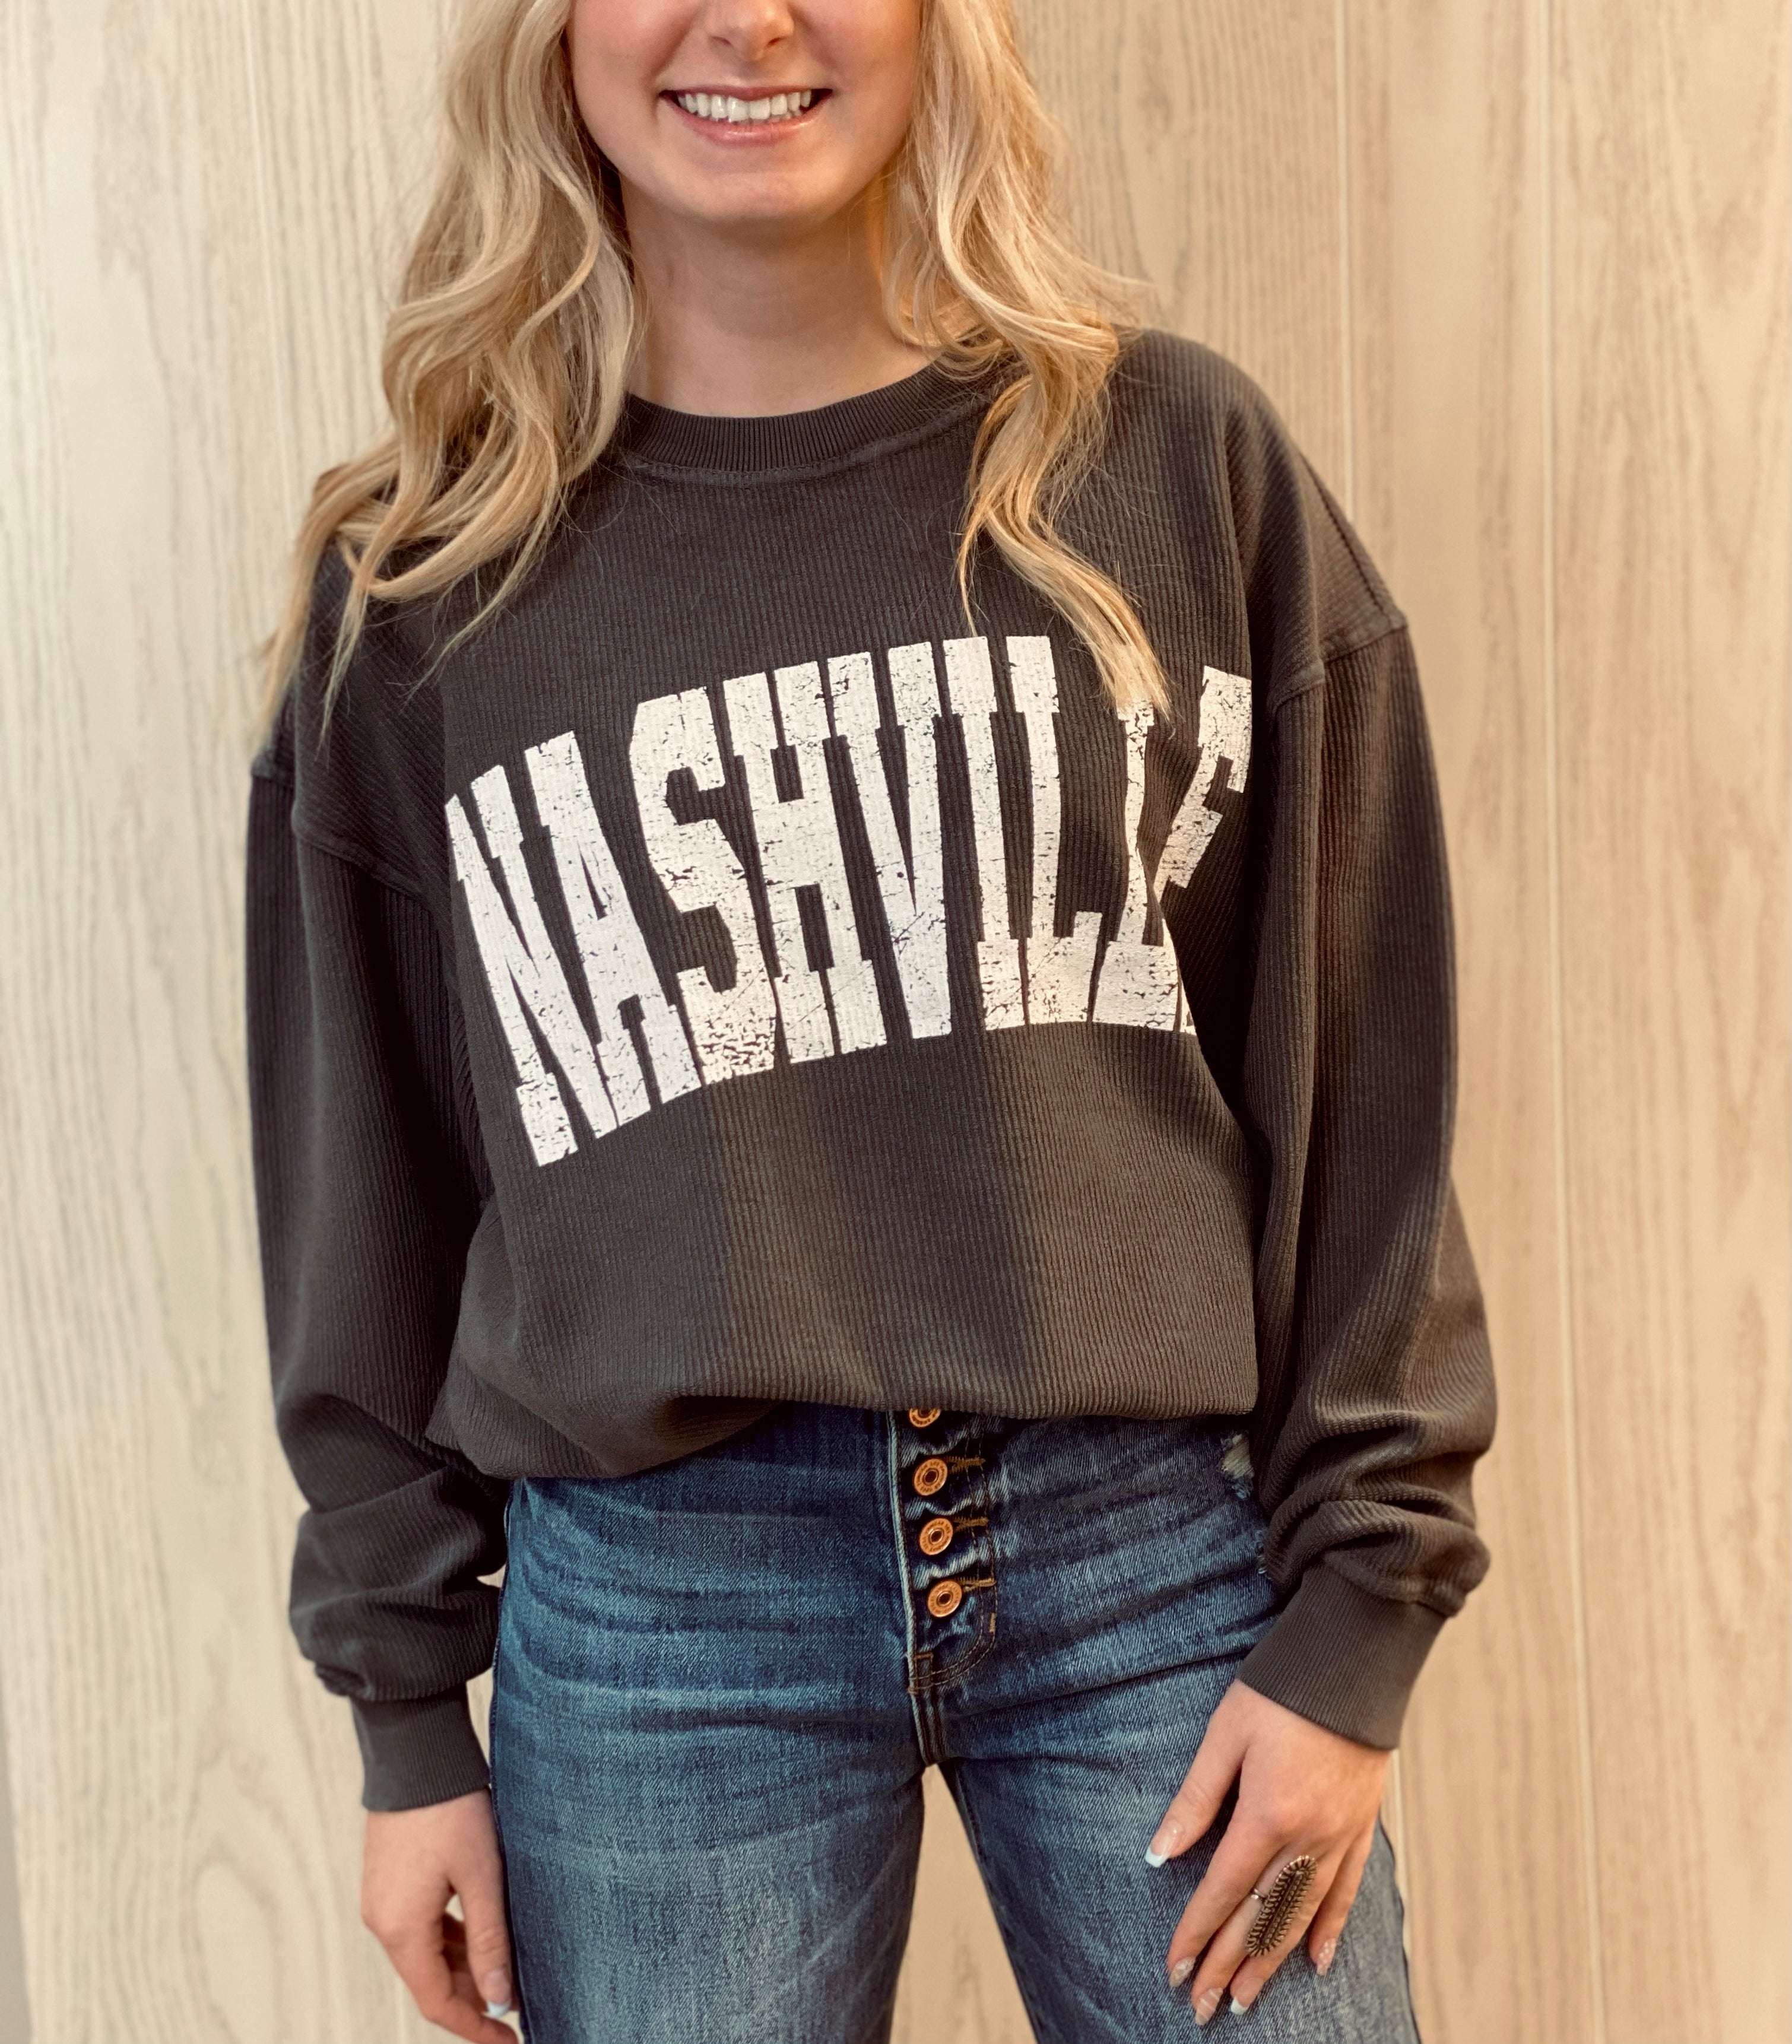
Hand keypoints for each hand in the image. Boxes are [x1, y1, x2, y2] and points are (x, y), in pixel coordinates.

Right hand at [361, 1789, 515, 2041]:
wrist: (415, 1754)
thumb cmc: (450, 1809)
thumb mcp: (482, 1876)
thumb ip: (490, 1939)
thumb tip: (500, 1999)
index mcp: (401, 1929)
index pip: (437, 2002)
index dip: (475, 2026)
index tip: (510, 2039)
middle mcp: (382, 1922)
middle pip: (430, 1980)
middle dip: (473, 1999)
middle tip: (516, 2008)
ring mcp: (382, 1901)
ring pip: (426, 1953)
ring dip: (464, 1968)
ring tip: (506, 1973)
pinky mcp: (389, 1881)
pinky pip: (420, 1927)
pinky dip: (450, 1940)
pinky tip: (481, 1936)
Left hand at [1147, 1680, 1388, 2022]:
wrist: (1354, 1660)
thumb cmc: (1280, 1689)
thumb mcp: (1225, 1735)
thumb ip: (1195, 1799)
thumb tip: (1160, 1854)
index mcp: (1267, 1814)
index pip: (1223, 1890)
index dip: (1196, 1933)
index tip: (1174, 1968)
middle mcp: (1308, 1837)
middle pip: (1261, 1915)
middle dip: (1228, 1964)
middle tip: (1202, 2006)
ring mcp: (1340, 1836)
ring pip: (1302, 1915)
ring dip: (1271, 1960)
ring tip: (1246, 1997)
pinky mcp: (1362, 1827)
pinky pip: (1346, 1891)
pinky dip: (1328, 1928)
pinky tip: (1315, 1961)